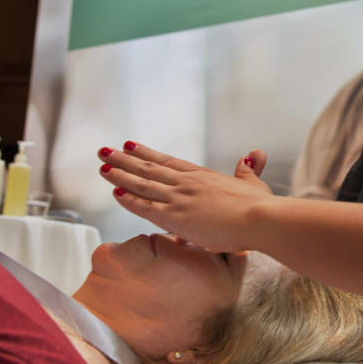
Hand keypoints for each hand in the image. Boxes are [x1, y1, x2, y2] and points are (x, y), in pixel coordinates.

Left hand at [97, 141, 274, 251]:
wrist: (260, 219)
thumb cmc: (260, 206)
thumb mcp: (253, 183)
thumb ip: (248, 170)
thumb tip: (255, 154)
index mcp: (203, 176)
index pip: (168, 161)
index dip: (147, 153)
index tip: (130, 144)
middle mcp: (187, 183)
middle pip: (149, 168)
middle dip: (124, 159)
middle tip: (104, 150)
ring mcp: (180, 198)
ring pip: (143, 183)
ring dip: (120, 173)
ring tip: (102, 165)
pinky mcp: (177, 217)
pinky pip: (145, 206)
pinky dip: (128, 199)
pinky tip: (114, 191)